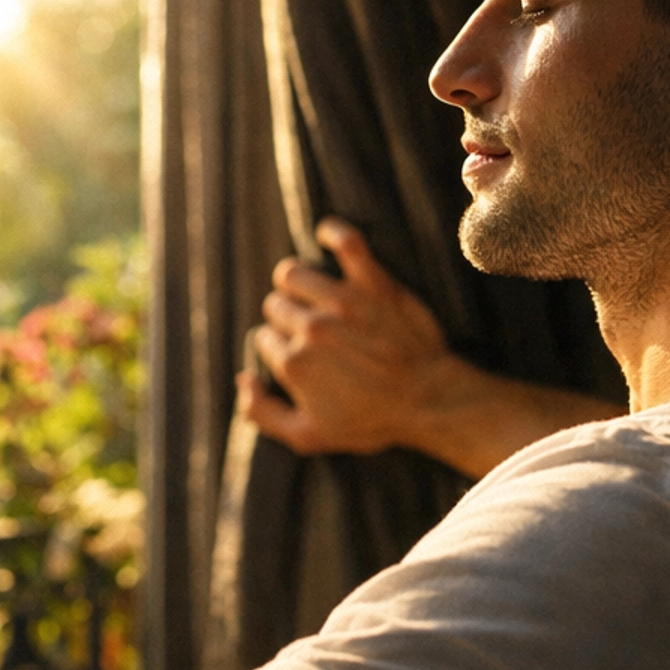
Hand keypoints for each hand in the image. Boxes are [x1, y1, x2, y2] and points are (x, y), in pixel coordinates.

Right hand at [238, 218, 462, 456]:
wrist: (427, 400)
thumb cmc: (371, 420)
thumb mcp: (309, 436)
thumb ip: (263, 413)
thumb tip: (242, 379)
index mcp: (293, 364)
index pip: (266, 339)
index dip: (280, 347)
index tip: (302, 354)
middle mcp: (311, 330)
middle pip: (276, 307)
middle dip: (286, 316)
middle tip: (312, 330)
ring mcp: (341, 303)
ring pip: (293, 274)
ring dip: (294, 282)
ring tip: (309, 291)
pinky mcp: (372, 284)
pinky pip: (347, 242)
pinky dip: (333, 233)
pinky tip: (326, 235)